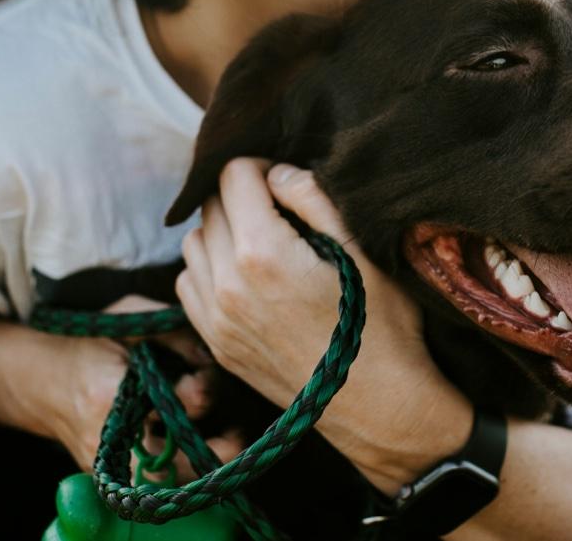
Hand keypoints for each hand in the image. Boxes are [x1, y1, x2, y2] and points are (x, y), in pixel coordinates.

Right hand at [48, 295, 241, 480]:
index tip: (207, 377)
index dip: (198, 392)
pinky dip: (182, 467)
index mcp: (109, 395)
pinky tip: (207, 447)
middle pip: (166, 464)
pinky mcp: (110, 474)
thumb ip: (174, 333)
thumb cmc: (92, 341)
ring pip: (162, 481)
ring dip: (200, 465)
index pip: (166, 404)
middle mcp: (107, 438)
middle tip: (238, 435)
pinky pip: (152, 481)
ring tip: (232, 441)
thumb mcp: (129, 318)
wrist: (40, 378)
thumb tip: (211, 356)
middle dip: (207, 451)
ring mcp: (106, 463)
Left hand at [177, 158, 472, 491]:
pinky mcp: (217, 344)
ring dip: (221, 231)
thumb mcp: (361, 249)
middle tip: (279, 208)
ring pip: (192, 244)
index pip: (233, 176)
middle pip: (209, 206)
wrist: (378, 404)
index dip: (261, 166)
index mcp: (262, 253)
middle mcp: (227, 284)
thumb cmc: (381, 324)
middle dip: (240, 196)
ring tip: (263, 241)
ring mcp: (216, 319)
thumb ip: (313, 199)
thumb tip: (278, 173)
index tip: (286, 181)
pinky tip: (246, 276)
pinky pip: (190, 285)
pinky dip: (209, 269)